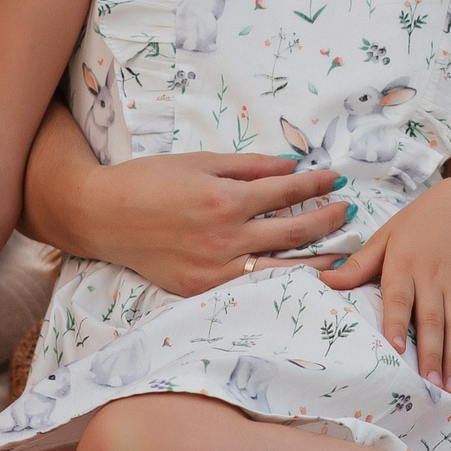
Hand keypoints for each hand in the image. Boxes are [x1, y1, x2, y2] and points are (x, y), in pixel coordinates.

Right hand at [57, 150, 351, 295]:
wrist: (102, 215)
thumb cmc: (149, 180)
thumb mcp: (201, 161)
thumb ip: (250, 167)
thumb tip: (292, 168)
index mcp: (225, 199)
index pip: (286, 193)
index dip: (316, 185)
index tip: (336, 180)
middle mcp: (224, 237)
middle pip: (292, 232)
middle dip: (326, 221)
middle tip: (348, 212)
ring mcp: (213, 268)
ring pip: (279, 268)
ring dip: (315, 260)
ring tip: (342, 255)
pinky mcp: (200, 289)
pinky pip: (250, 287)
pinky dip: (278, 282)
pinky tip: (298, 278)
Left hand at [319, 177, 450, 392]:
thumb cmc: (419, 222)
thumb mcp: (386, 236)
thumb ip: (359, 264)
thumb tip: (324, 280)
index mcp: (405, 263)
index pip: (400, 297)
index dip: (397, 324)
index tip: (394, 350)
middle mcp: (433, 275)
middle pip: (432, 319)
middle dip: (431, 354)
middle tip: (428, 385)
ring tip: (449, 387)